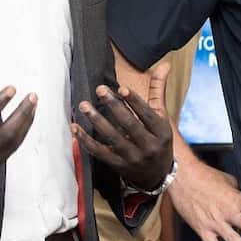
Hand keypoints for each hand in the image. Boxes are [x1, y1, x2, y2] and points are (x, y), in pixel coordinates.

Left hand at [75, 62, 173, 190]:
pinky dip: (86, 141)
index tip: (121, 88)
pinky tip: (76, 128)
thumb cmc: (158, 140)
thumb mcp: (162, 117)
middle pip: (130, 125)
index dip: (134, 101)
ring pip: (113, 138)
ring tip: (84, 106)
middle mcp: (149, 146)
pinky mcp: (119, 166)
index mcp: (161, 132)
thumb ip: (158, 90)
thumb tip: (164, 65)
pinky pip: (100, 152)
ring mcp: (133, 158)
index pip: (147, 114)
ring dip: (97, 121)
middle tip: (99, 89)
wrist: (158, 176)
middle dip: (113, 106)